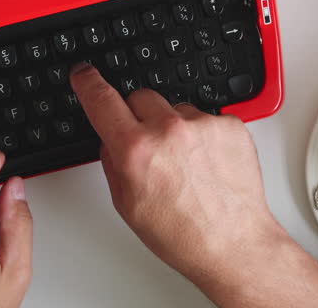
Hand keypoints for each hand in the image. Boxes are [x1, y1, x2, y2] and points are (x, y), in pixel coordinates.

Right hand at [70, 63, 317, 307]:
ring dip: (173, 127)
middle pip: (140, 97)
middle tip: (148, 147)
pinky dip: (202, 135)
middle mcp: (168, 130)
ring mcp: (202, 124)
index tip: (84, 73)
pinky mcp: (229, 124)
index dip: (87, 82)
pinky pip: (205, 117)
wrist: (233, 244)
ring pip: (175, 107)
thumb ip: (113, 161)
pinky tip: (205, 163)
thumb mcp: (127, 204)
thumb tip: (110, 138)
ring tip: (185, 164)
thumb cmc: (182, 234)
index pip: (101, 99)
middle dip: (138, 116)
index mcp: (135, 149)